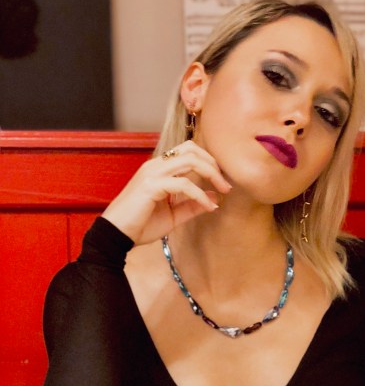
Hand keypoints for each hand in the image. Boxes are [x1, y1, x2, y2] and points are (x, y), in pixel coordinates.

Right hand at [102, 140, 231, 244]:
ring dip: (212, 174)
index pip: (189, 151)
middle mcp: (156, 165)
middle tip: (226, 184)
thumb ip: (193, 205)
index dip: (209, 161)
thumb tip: (215, 197)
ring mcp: (152, 173)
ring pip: (190, 160)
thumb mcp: (174, 215)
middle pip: (192, 149)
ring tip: (223, 191)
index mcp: (160, 168)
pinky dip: (200, 195)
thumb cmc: (141, 224)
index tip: (222, 181)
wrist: (117, 236)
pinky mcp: (151, 186)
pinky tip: (208, 207)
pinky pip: (184, 184)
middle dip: (214, 164)